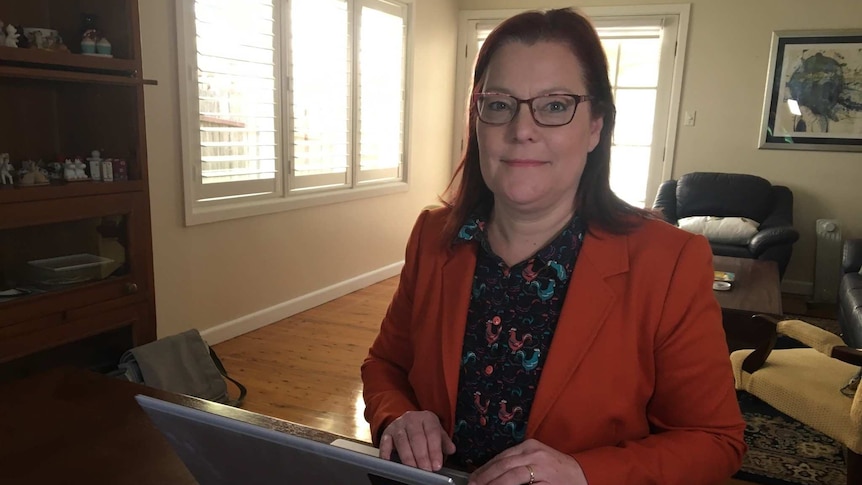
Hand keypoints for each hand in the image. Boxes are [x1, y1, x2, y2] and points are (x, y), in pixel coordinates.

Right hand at [378, 410, 455, 471]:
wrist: (407, 420)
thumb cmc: (424, 429)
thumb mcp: (437, 431)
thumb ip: (444, 441)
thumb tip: (451, 450)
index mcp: (426, 417)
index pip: (432, 433)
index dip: (434, 450)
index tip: (437, 465)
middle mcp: (411, 419)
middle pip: (417, 438)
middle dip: (422, 456)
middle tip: (426, 470)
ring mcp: (398, 426)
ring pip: (402, 441)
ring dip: (408, 457)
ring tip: (414, 469)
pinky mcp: (386, 433)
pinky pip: (385, 443)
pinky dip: (386, 453)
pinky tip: (390, 462)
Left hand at [468, 439, 586, 484]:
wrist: (584, 475)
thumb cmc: (558, 470)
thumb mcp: (537, 459)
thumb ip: (518, 463)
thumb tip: (493, 474)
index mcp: (530, 446)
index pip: (501, 457)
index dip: (485, 468)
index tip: (474, 477)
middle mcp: (534, 454)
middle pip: (503, 465)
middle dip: (485, 477)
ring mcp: (541, 468)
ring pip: (511, 476)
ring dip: (494, 484)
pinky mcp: (546, 482)